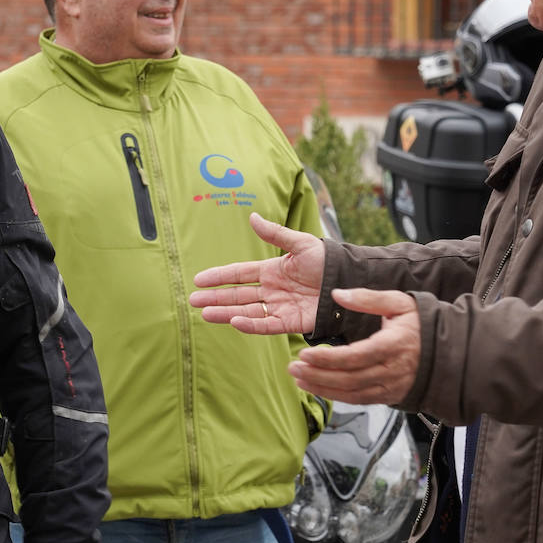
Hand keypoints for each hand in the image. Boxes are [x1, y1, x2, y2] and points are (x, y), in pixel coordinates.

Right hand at [190, 212, 325, 334]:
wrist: (349, 280)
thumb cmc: (327, 260)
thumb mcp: (300, 243)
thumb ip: (275, 234)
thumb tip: (252, 217)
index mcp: (272, 270)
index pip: (238, 274)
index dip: (218, 277)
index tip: (198, 280)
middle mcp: (272, 290)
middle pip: (237, 295)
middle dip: (215, 298)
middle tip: (193, 300)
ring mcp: (280, 307)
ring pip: (246, 311)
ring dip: (225, 312)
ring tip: (204, 314)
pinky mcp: (291, 322)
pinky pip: (266, 325)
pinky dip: (250, 324)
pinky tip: (233, 321)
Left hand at [288, 287, 421, 404]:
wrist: (448, 350)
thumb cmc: (421, 322)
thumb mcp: (398, 302)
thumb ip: (367, 298)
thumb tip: (336, 294)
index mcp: (394, 345)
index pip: (355, 356)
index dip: (327, 358)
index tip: (304, 353)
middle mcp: (393, 370)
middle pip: (349, 378)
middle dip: (318, 375)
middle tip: (293, 367)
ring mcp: (392, 386)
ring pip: (352, 394)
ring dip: (323, 388)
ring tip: (299, 379)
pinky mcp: (390, 396)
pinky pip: (360, 400)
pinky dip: (337, 396)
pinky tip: (318, 388)